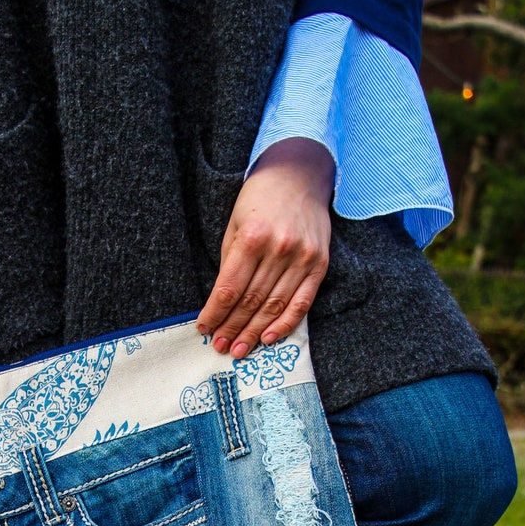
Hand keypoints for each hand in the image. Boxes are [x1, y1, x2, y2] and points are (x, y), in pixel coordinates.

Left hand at [197, 138, 334, 357]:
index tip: (204, 328)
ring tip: (239, 350)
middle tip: (221, 348)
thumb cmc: (259, 200)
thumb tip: (221, 304)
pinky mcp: (319, 263)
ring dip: (254, 332)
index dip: (215, 313)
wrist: (299, 175)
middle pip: (251, 301)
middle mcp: (279, 249)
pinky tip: (269, 339)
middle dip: (233, 328)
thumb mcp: (235, 224)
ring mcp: (302, 257)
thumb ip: (230, 263)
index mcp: (252, 237)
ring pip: (274, 306)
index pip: (229, 288)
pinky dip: (285, 324)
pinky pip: (302, 303)